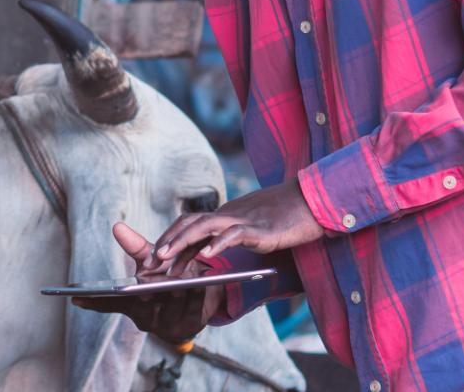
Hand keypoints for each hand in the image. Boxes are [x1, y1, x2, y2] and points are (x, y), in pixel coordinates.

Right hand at [71, 223, 222, 343]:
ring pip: (169, 307)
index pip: (109, 302)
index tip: (76, 298)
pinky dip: (194, 298)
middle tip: (145, 287)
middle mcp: (145, 317)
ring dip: (174, 296)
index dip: (94, 301)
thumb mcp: (152, 262)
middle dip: (146, 294)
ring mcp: (167, 323)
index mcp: (132, 303)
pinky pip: (191, 310)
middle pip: (143, 303)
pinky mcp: (189, 325)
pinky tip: (198, 287)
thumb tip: (117, 226)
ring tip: (178, 285)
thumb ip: (135, 247)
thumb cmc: (167, 278)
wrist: (198, 299)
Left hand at [153, 180, 325, 263]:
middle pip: (189, 223)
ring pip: (204, 226)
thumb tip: (216, 250)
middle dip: (167, 242)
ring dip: (182, 242)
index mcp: (226, 215)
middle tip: (149, 262)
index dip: (170, 239)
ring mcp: (243, 220)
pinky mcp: (260, 229)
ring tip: (165, 257)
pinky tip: (207, 255)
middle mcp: (229, 214)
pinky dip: (219, 243)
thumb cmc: (287, 218)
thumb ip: (234, 235)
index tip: (154, 258)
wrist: (314, 202)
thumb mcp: (254, 228)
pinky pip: (235, 234)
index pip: (190, 224)